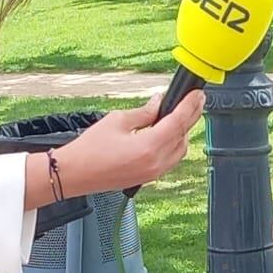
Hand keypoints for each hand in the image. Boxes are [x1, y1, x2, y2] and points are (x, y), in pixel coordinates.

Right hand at [57, 91, 203, 197]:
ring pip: (180, 150)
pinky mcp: (148, 177)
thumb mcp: (118, 121)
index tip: (197, 95)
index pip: (178, 122)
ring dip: (183, 132)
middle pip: (183, 136)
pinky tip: (168, 133)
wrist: (75, 174)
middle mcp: (155, 163)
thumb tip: (158, 103)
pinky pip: (171, 160)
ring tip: (181, 115)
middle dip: (190, 117)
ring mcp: (153, 173)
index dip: (190, 106)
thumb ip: (144, 112)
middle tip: (195, 101)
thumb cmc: (90, 149)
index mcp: (149, 147)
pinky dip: (174, 145)